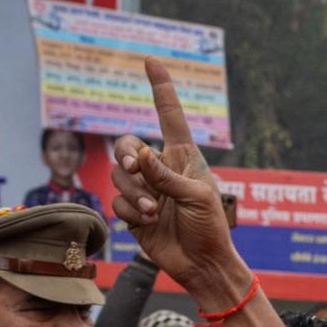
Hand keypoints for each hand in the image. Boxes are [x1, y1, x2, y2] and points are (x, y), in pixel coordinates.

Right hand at [110, 60, 243, 298]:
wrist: (202, 265)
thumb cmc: (210, 228)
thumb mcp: (196, 197)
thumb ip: (166, 175)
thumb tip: (140, 155)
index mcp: (183, 157)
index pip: (169, 116)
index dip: (160, 88)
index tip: (150, 61)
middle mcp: (160, 169)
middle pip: (127, 145)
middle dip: (127, 154)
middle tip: (136, 168)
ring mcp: (144, 190)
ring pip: (119, 175)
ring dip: (134, 193)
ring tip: (155, 212)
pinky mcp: (132, 212)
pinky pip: (116, 200)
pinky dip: (129, 211)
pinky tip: (148, 222)